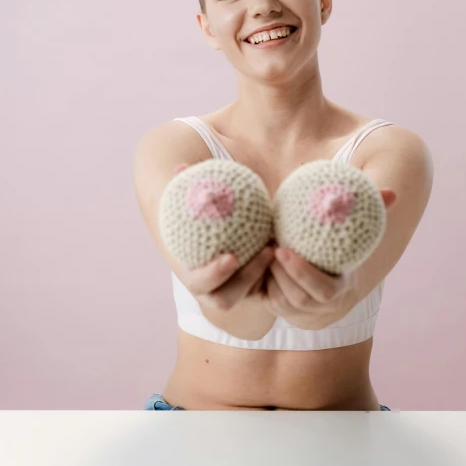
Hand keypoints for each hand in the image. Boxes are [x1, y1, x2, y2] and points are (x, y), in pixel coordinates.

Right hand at [171, 164, 275, 312]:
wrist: (230, 241)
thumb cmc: (209, 222)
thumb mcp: (205, 209)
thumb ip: (191, 191)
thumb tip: (180, 166)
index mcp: (195, 274)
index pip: (199, 283)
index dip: (213, 274)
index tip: (231, 256)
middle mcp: (214, 291)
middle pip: (225, 298)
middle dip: (244, 279)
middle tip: (265, 253)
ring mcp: (235, 295)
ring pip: (250, 295)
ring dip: (263, 274)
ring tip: (276, 248)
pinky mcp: (256, 295)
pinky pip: (268, 291)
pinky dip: (276, 274)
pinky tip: (284, 247)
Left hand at [260, 189, 396, 329]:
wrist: (323, 268)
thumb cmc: (338, 243)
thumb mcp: (353, 231)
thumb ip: (372, 212)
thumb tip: (392, 192)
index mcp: (341, 288)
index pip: (324, 292)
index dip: (303, 273)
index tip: (284, 248)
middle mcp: (322, 307)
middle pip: (299, 299)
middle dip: (283, 275)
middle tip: (271, 247)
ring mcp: (300, 312)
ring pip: (280, 302)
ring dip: (269, 277)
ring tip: (264, 250)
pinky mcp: (282, 309)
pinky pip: (268, 301)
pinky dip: (260, 282)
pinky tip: (259, 258)